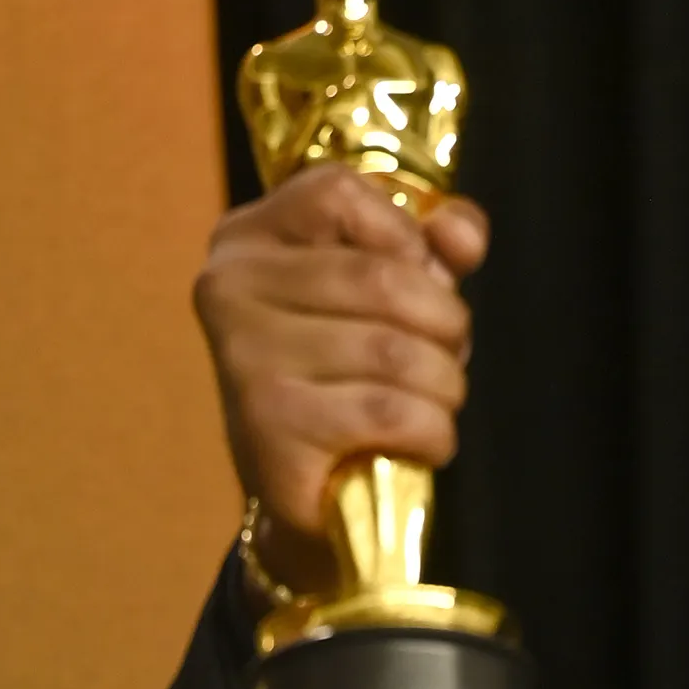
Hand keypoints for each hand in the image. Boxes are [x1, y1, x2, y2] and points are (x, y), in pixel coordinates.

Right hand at [193, 170, 488, 588]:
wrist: (310, 495)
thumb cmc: (346, 381)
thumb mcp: (387, 297)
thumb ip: (428, 247)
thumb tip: (460, 234)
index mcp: (247, 238)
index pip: (339, 192)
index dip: (408, 238)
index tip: (422, 284)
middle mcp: (229, 289)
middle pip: (382, 279)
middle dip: (446, 325)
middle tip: (449, 358)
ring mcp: (243, 359)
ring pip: (394, 352)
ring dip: (445, 386)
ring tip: (437, 403)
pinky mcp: (269, 428)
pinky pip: (388, 412)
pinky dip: (432, 431)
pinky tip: (425, 441)